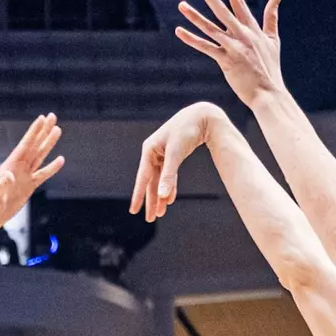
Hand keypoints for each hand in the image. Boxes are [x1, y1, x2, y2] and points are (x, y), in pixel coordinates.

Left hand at [0, 114, 65, 229]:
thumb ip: (0, 185)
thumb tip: (9, 174)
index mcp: (10, 166)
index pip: (25, 145)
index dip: (34, 132)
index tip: (42, 118)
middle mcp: (19, 167)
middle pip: (34, 145)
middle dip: (43, 131)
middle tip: (53, 116)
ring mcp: (24, 176)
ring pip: (40, 156)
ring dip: (48, 143)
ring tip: (57, 130)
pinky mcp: (29, 186)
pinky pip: (43, 174)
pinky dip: (52, 167)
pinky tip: (60, 160)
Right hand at [129, 102, 224, 222]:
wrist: (201, 116)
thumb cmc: (186, 131)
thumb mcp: (176, 153)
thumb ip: (168, 176)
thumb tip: (162, 196)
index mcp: (149, 150)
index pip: (143, 178)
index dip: (139, 196)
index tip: (134, 211)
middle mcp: (153, 153)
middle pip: (151, 182)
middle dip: (151, 200)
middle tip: (150, 219)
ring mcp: (162, 154)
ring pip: (160, 180)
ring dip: (161, 196)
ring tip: (160, 213)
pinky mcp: (172, 155)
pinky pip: (169, 175)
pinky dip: (170, 186)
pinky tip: (170, 198)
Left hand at [174, 0, 285, 107]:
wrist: (269, 93)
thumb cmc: (270, 68)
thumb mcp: (273, 40)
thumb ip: (272, 17)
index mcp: (253, 29)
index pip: (239, 2)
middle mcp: (242, 35)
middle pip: (223, 11)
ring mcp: (233, 47)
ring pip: (210, 28)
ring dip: (195, 16)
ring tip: (182, 4)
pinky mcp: (226, 61)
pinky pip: (205, 47)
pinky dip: (192, 39)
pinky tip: (180, 31)